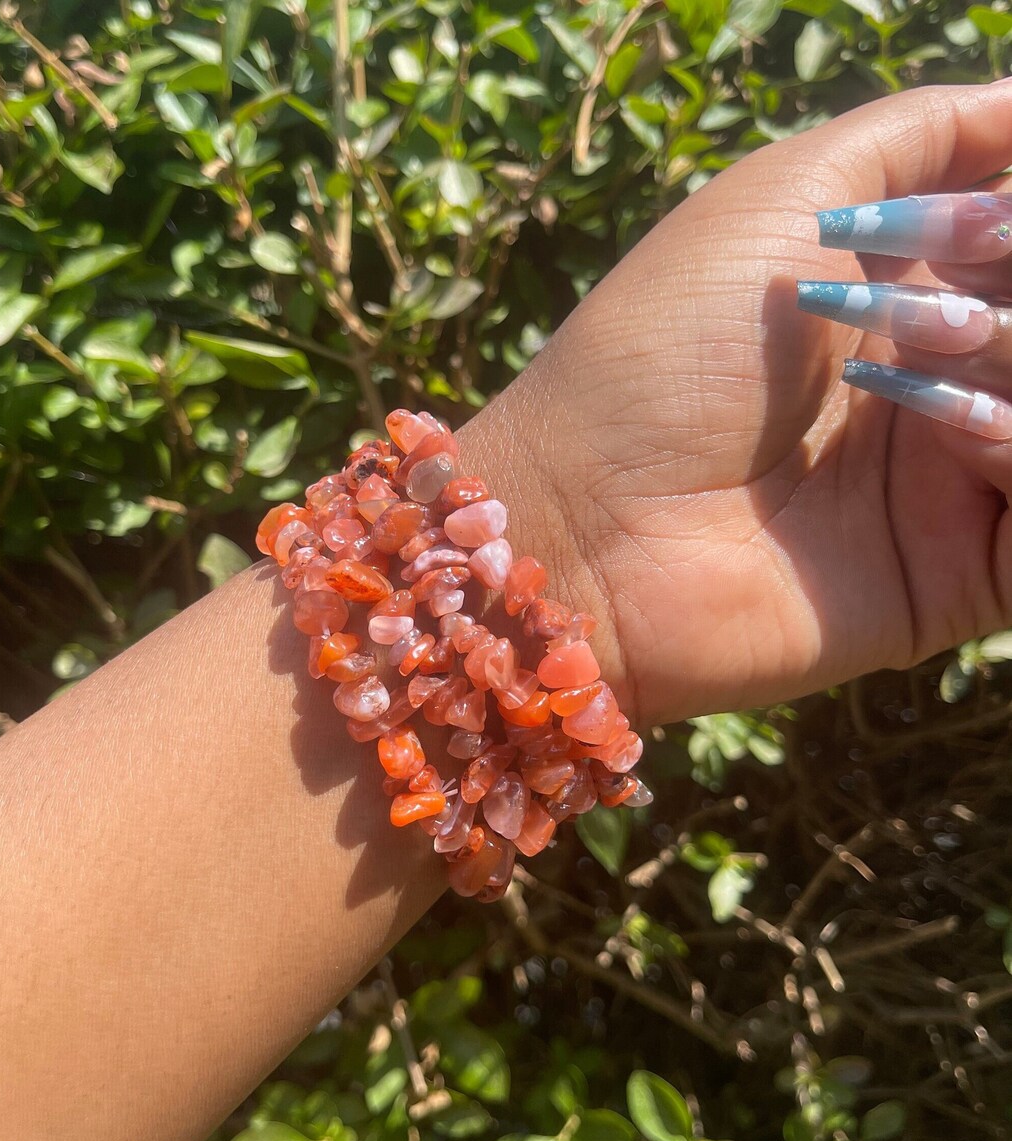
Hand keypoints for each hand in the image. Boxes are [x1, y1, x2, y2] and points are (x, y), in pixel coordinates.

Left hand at [461, 81, 1011, 727]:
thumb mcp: (784, 198)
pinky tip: (956, 437)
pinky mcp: (960, 576)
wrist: (592, 515)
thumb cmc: (665, 348)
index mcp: (905, 295)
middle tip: (930, 312)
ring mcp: (953, 484)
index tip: (974, 232)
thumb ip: (919, 138)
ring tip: (924, 368)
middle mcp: (941, 383)